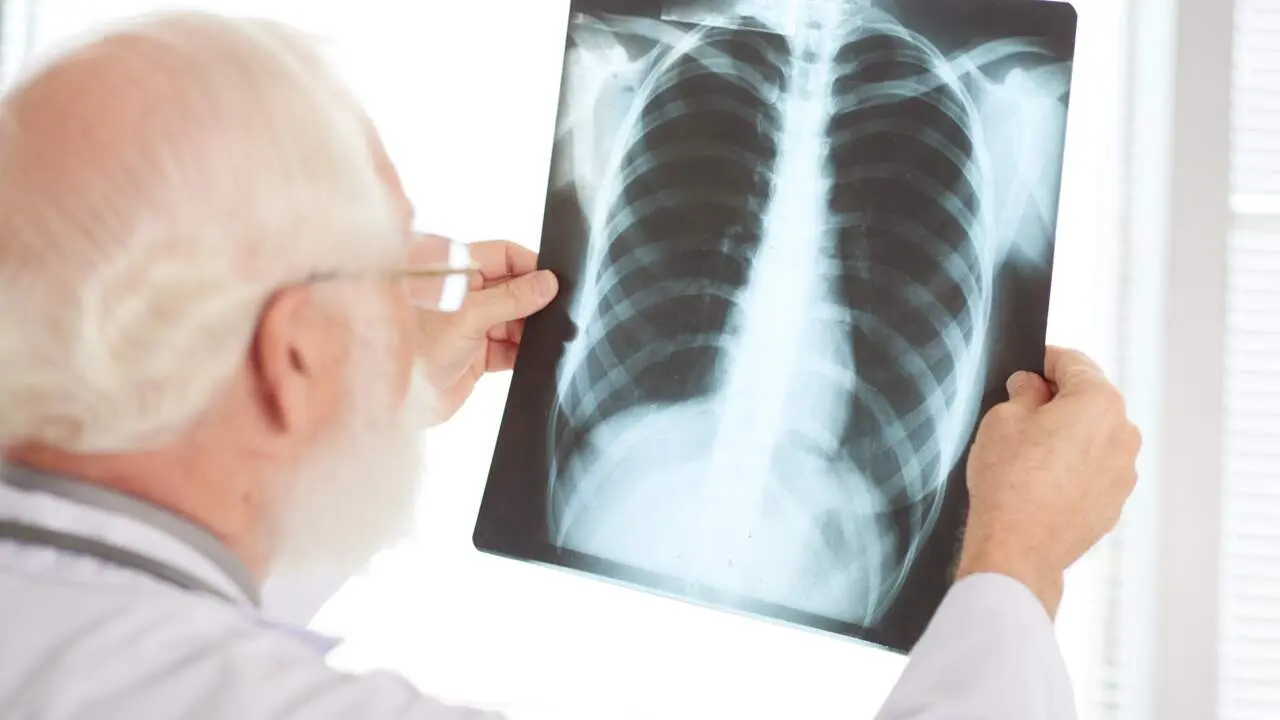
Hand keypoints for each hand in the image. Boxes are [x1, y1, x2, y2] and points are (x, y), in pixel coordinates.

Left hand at [413, 237, 557, 423]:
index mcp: (458, 273)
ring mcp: (473, 327)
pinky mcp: (478, 357)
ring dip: (533, 329)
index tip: (555, 280)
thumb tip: (547, 282)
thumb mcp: (469, 316)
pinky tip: (538, 357)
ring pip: (516, 320)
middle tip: (560, 311)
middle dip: (536, 300)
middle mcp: (467, 297)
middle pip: (514, 288)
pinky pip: (511, 349)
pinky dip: (525, 353)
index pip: (504, 255)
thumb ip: (511, 298)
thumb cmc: (417, 349)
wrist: (399, 398)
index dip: (531, 265)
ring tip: (552, 336)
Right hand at [956, 346, 1141, 616]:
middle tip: (1019, 411)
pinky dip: (1073, 468)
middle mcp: (1124, 433)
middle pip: (1089, 400)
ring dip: (1068, 436)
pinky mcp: (1115, 502)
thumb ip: (1023, 392)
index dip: (1044, 360)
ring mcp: (1124, 471)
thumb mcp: (1003, 418)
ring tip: (1028, 453)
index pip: (1073, 362)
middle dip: (1057, 400)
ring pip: (1093, 437)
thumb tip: (1031, 386)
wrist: (1018, 548)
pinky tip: (1041, 481)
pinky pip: (1094, 470)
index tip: (1027, 368)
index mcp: (1100, 401)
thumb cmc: (1009, 480)